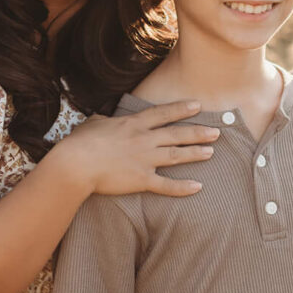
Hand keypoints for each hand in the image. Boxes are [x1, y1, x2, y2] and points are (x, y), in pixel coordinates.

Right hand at [52, 101, 217, 197]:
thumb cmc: (79, 143)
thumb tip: (102, 120)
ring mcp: (144, 160)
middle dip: (198, 132)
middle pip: (177, 134)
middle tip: (216, 132)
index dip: (181, 109)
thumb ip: (102, 121)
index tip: (197, 106)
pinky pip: (166, 185)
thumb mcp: (92, 124)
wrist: (76, 164)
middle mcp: (144, 140)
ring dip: (196, 153)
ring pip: (177, 155)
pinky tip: (197, 187)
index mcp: (133, 125)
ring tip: (211, 152)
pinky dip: (183, 187)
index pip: (162, 114)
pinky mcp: (142, 180)